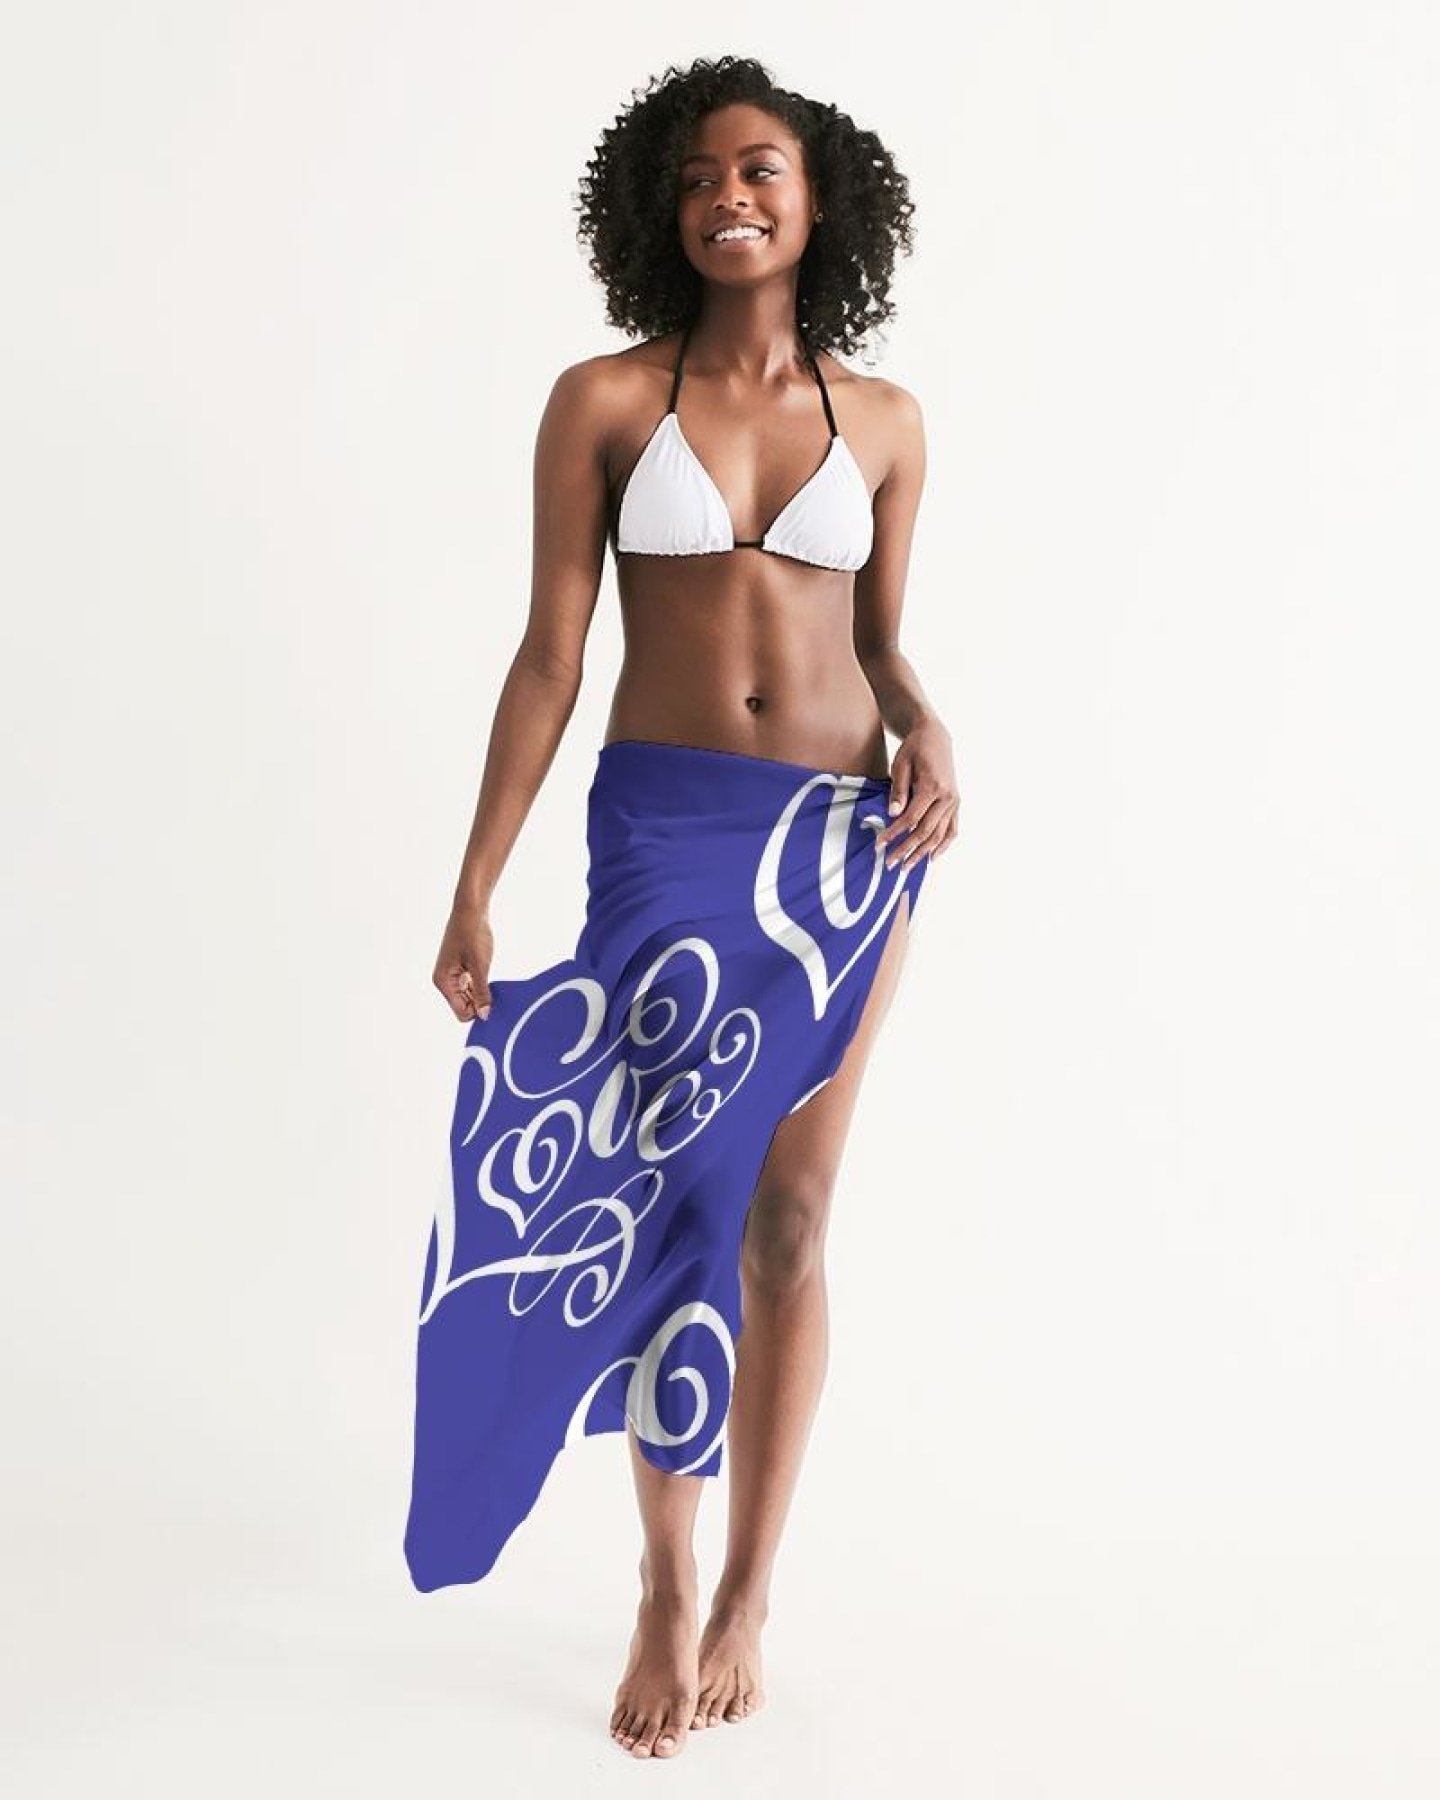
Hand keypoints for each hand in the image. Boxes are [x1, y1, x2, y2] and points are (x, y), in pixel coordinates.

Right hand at [433, 902, 494, 1021]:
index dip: (479, 1010)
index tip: (494, 999)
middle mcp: (444, 982)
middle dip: (480, 1002)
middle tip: (495, 987)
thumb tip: (485, 1016)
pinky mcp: (458, 969)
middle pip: (464, 1007)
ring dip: (481, 992)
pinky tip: (486, 972)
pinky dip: (480, 984)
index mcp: (444, 982)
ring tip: (489, 976)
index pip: (462, 1013)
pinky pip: (470, 986)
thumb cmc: (473, 934)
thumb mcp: (480, 966)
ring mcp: (451, 975)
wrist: (470, 909)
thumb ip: (481, 992)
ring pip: (468, 997)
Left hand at [874, 718, 960, 870]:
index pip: (910, 819)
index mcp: (933, 787)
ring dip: (923, 854)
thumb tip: (892, 815)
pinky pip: (952, 829)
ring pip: (939, 835)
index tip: (879, 845)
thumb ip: (898, 791)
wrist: (935, 736)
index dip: (894, 834)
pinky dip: (943, 845)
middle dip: (906, 850)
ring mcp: (954, 802)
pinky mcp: (956, 803)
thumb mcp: (900, 765)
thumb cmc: (914, 749)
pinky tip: (932, 858)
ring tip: (907, 868)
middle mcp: (947, 797)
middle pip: (925, 832)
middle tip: (889, 864)